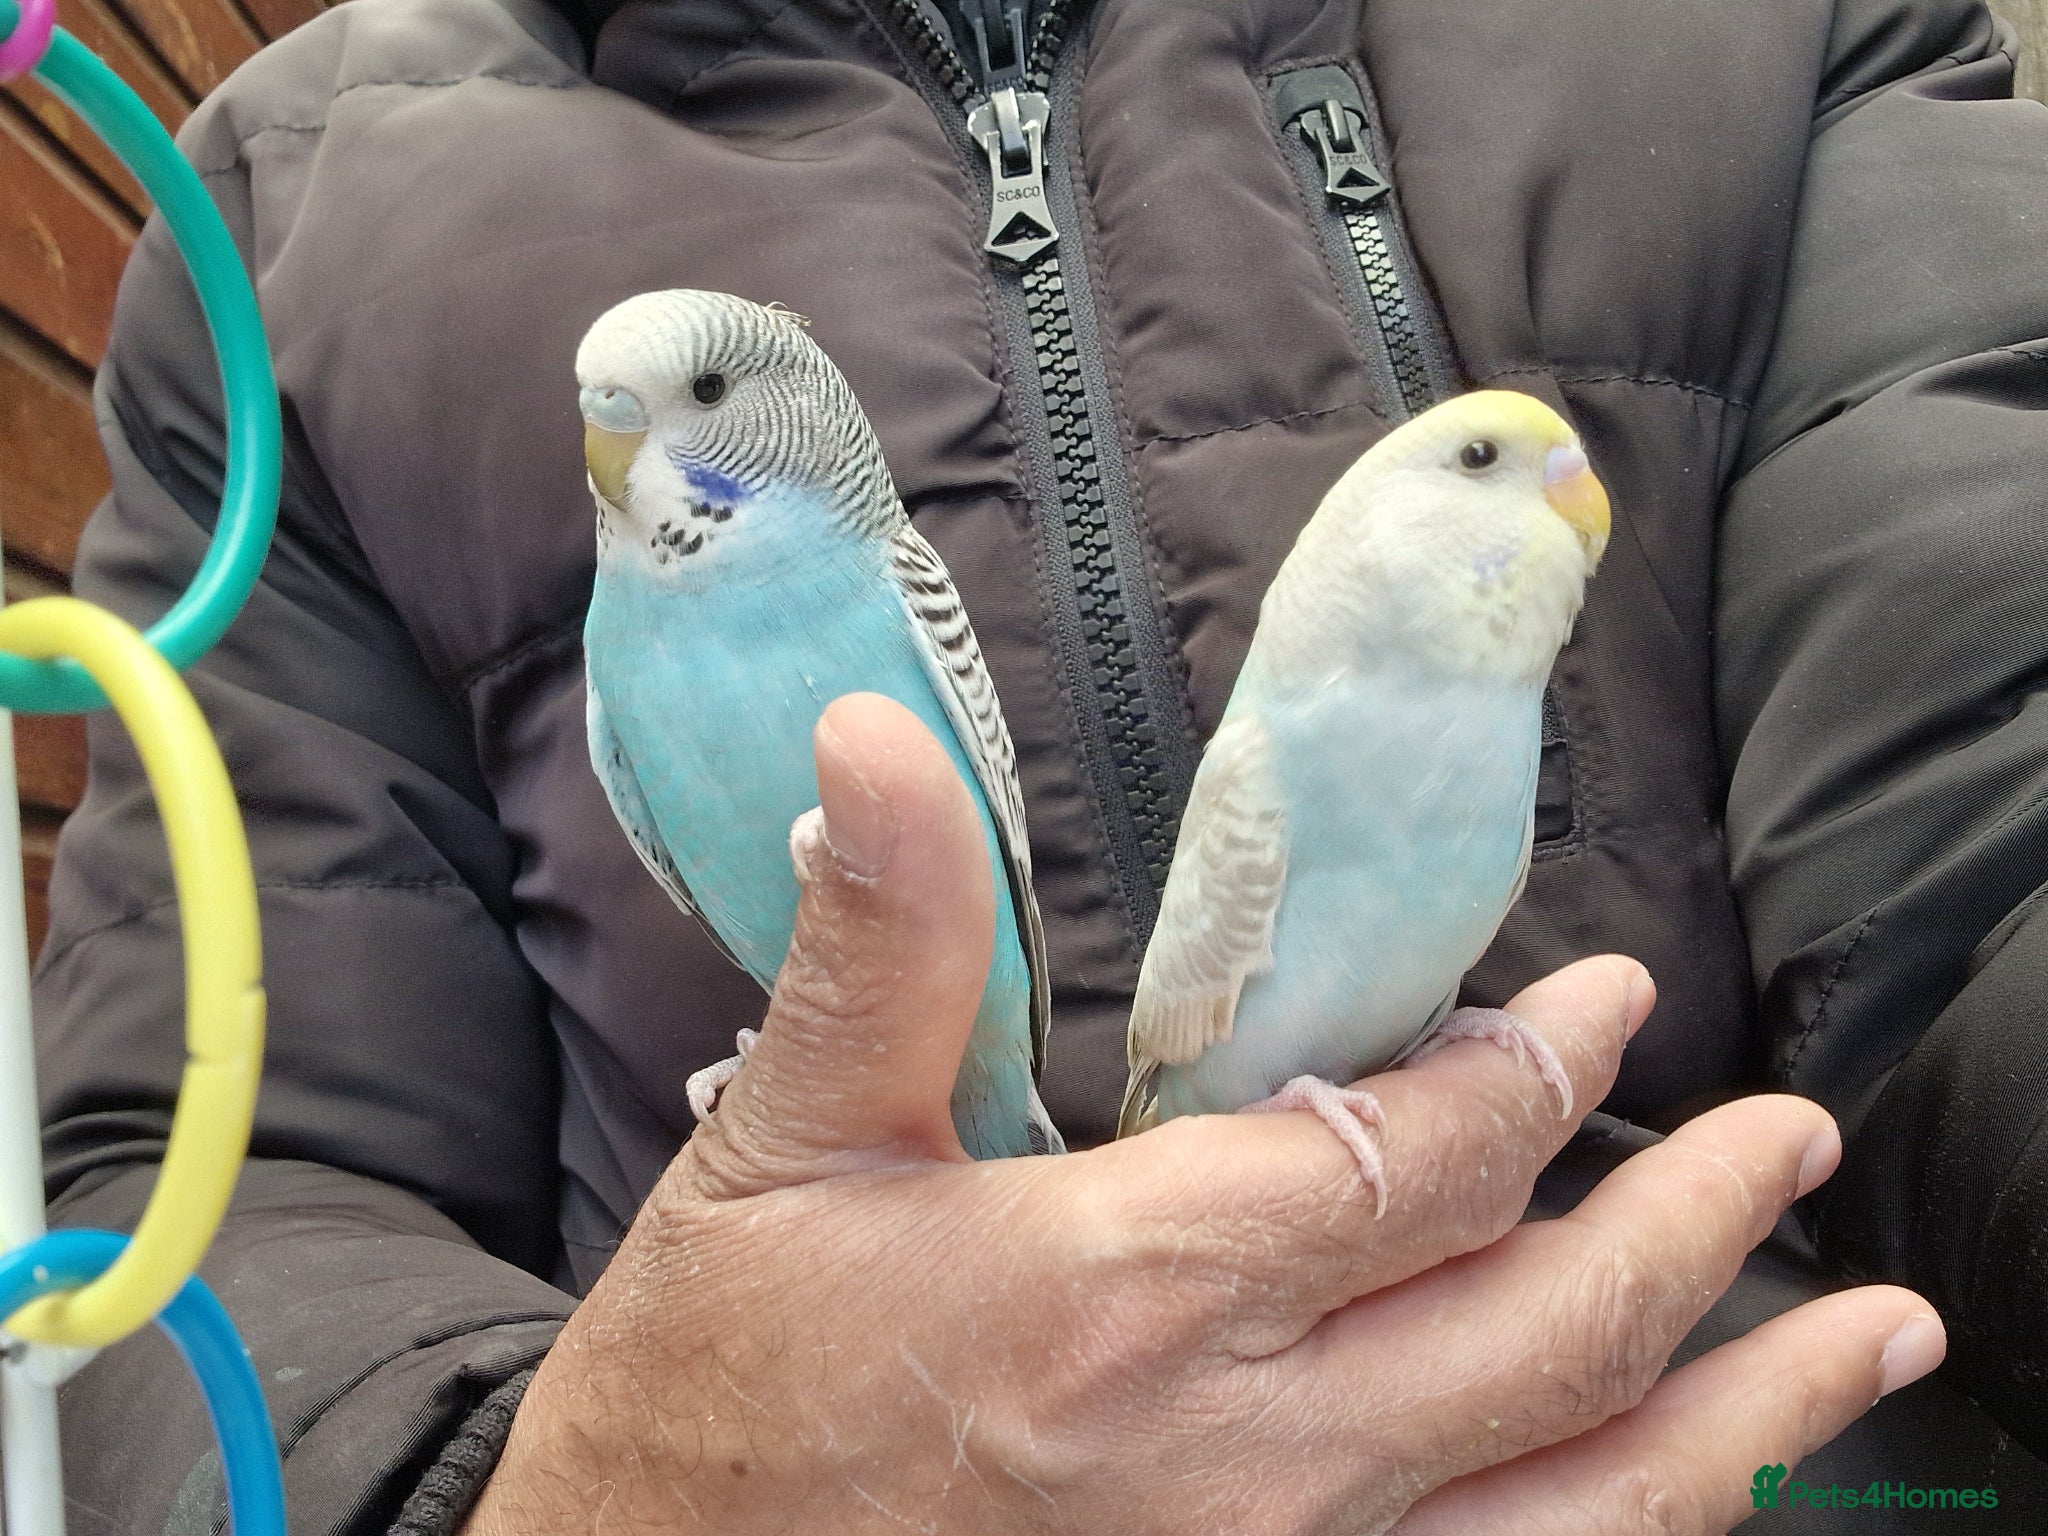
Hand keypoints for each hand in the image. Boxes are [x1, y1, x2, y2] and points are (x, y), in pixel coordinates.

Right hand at [464, 693, 1941, 1535]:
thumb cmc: (721, 1393)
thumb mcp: (785, 1143)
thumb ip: (876, 938)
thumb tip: (880, 732)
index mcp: (1127, 1291)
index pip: (1409, 1159)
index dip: (1528, 1071)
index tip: (1603, 1005)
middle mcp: (1240, 1458)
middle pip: (1547, 1328)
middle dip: (1694, 1221)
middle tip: (1793, 1143)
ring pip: (1582, 1505)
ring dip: (1749, 1418)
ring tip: (1865, 1340)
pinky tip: (1708, 1505)